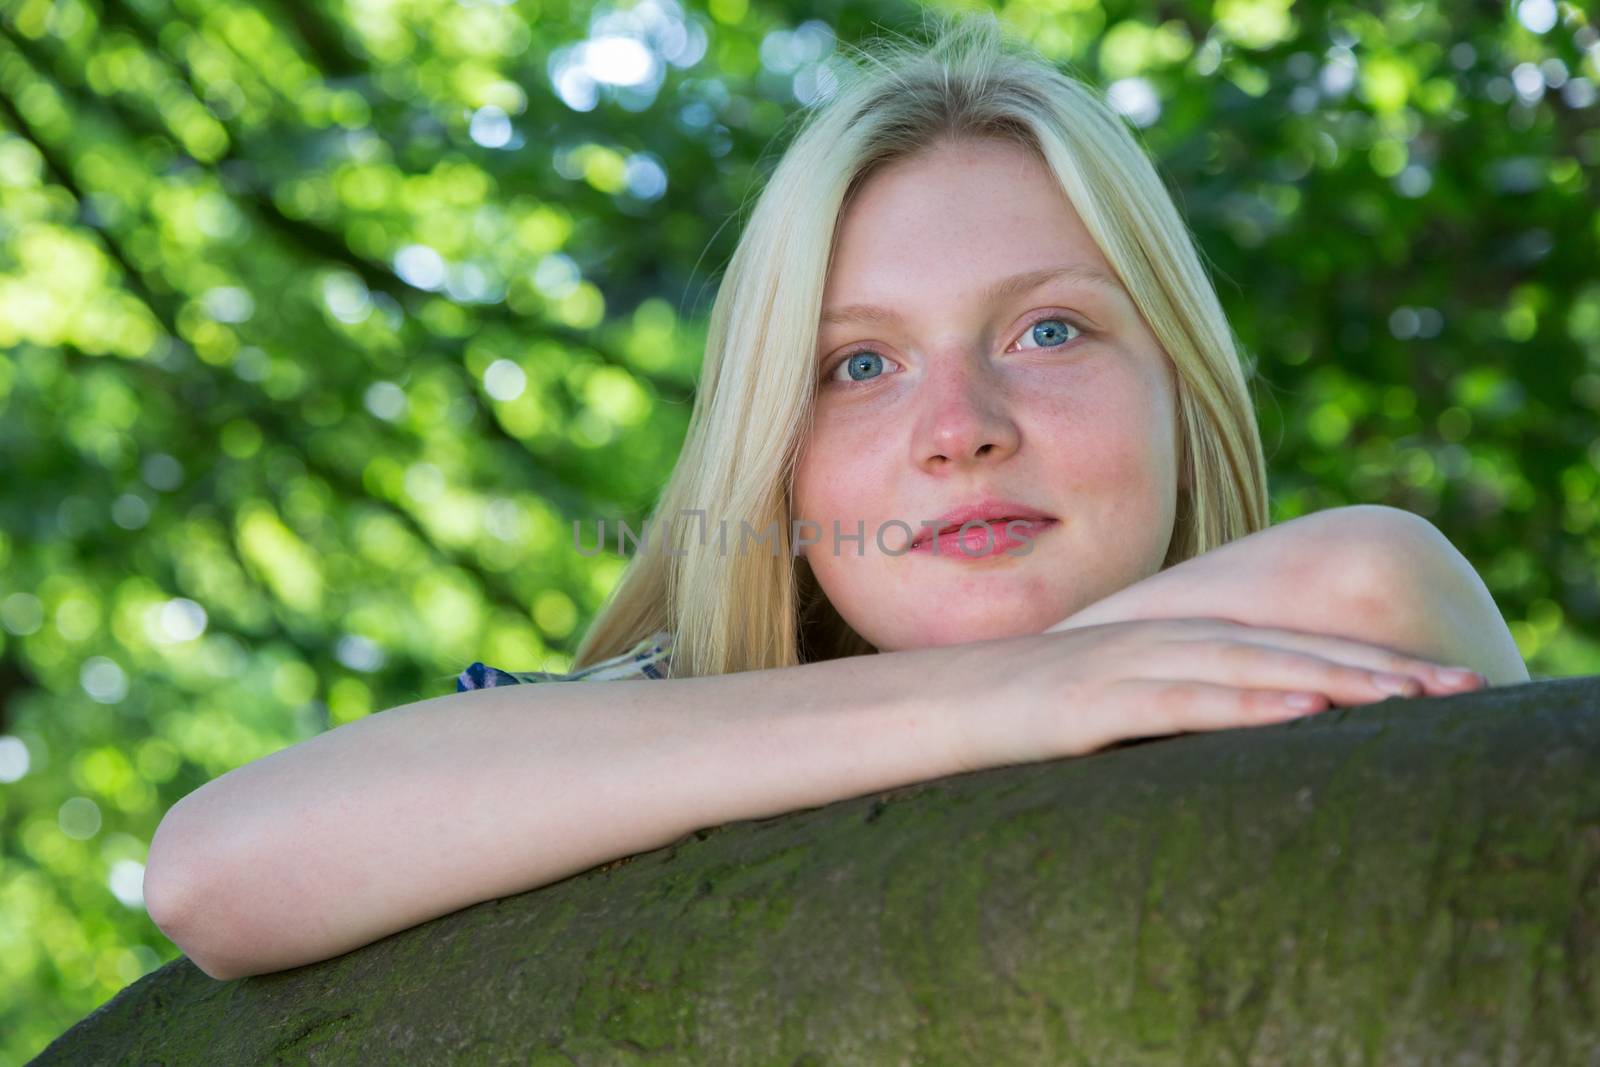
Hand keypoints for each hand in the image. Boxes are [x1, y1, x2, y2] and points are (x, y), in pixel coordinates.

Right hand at [933, 616, 1487, 771]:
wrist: (923, 707)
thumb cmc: (1009, 716)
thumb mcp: (1099, 709)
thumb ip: (1160, 710)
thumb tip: (1219, 743)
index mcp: (1164, 642)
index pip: (1281, 645)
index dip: (1362, 661)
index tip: (1434, 686)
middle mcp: (1157, 640)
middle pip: (1286, 647)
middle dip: (1378, 669)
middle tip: (1463, 689)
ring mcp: (1124, 666)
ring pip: (1251, 667)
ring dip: (1338, 681)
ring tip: (1414, 701)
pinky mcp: (1090, 703)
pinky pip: (1182, 701)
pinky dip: (1250, 703)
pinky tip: (1307, 712)